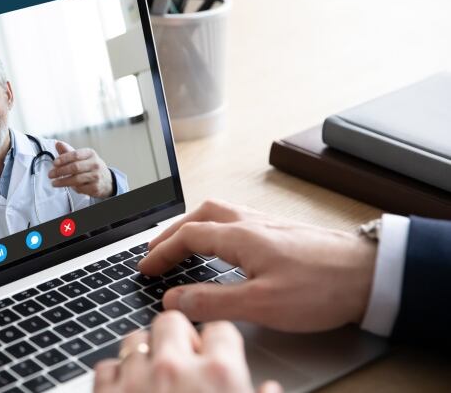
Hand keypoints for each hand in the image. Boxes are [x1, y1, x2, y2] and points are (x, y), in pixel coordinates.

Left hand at [48, 141, 112, 197]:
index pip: (75, 154)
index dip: (63, 159)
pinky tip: (68, 186)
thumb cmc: (89, 166)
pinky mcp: (95, 187)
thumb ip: (68, 151)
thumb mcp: (81, 157)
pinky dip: (72, 188)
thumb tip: (57, 143)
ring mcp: (96, 176)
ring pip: (76, 179)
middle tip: (50, 174)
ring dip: (63, 182)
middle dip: (60, 171)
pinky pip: (80, 188)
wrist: (106, 180)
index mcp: (90, 154)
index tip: (54, 163)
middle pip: (75, 167)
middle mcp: (95, 164)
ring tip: (54, 183)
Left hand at [94, 311, 281, 392]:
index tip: (213, 350)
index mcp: (219, 374)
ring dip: (145, 351)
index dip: (217, 340)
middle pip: (172, 320)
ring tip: (153, 372)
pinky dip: (116, 374)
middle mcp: (176, 368)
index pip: (219, 330)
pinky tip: (127, 388)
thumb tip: (271, 388)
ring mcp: (136, 380)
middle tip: (182, 357)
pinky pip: (107, 366)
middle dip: (177, 333)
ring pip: (135, 338)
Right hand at [139, 200, 376, 331]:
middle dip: (172, 232)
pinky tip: (223, 245)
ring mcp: (268, 224)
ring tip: (181, 244)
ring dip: (193, 225)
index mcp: (240, 235)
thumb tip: (174, 299)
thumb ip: (213, 301)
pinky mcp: (282, 232)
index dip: (161, 252)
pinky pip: (236, 220)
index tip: (146, 269)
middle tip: (156, 251)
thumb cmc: (322, 287)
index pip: (187, 236)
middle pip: (199, 215)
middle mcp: (251, 222)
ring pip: (219, 213)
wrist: (371, 274)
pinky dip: (215, 228)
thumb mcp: (261, 303)